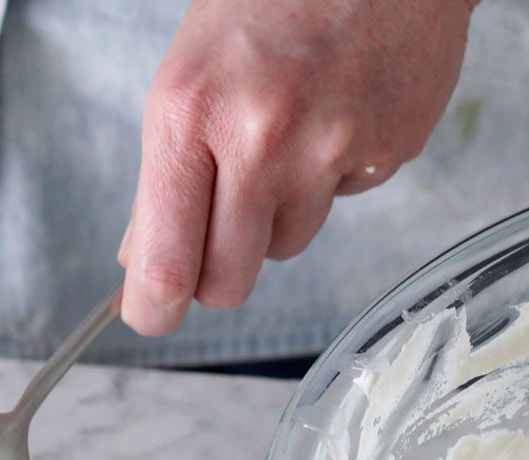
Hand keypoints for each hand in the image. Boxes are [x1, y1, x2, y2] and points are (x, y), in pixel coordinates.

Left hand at [120, 0, 474, 335]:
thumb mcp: (187, 76)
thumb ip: (165, 174)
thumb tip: (141, 261)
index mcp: (190, 117)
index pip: (166, 264)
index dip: (156, 308)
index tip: (154, 313)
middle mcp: (259, 140)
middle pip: (229, 282)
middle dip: (219, 271)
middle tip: (221, 226)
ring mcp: (331, 150)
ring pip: (286, 244)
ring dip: (279, 211)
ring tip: (288, 131)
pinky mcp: (386, 153)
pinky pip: (342, 202)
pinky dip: (334, 174)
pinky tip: (335, 113)